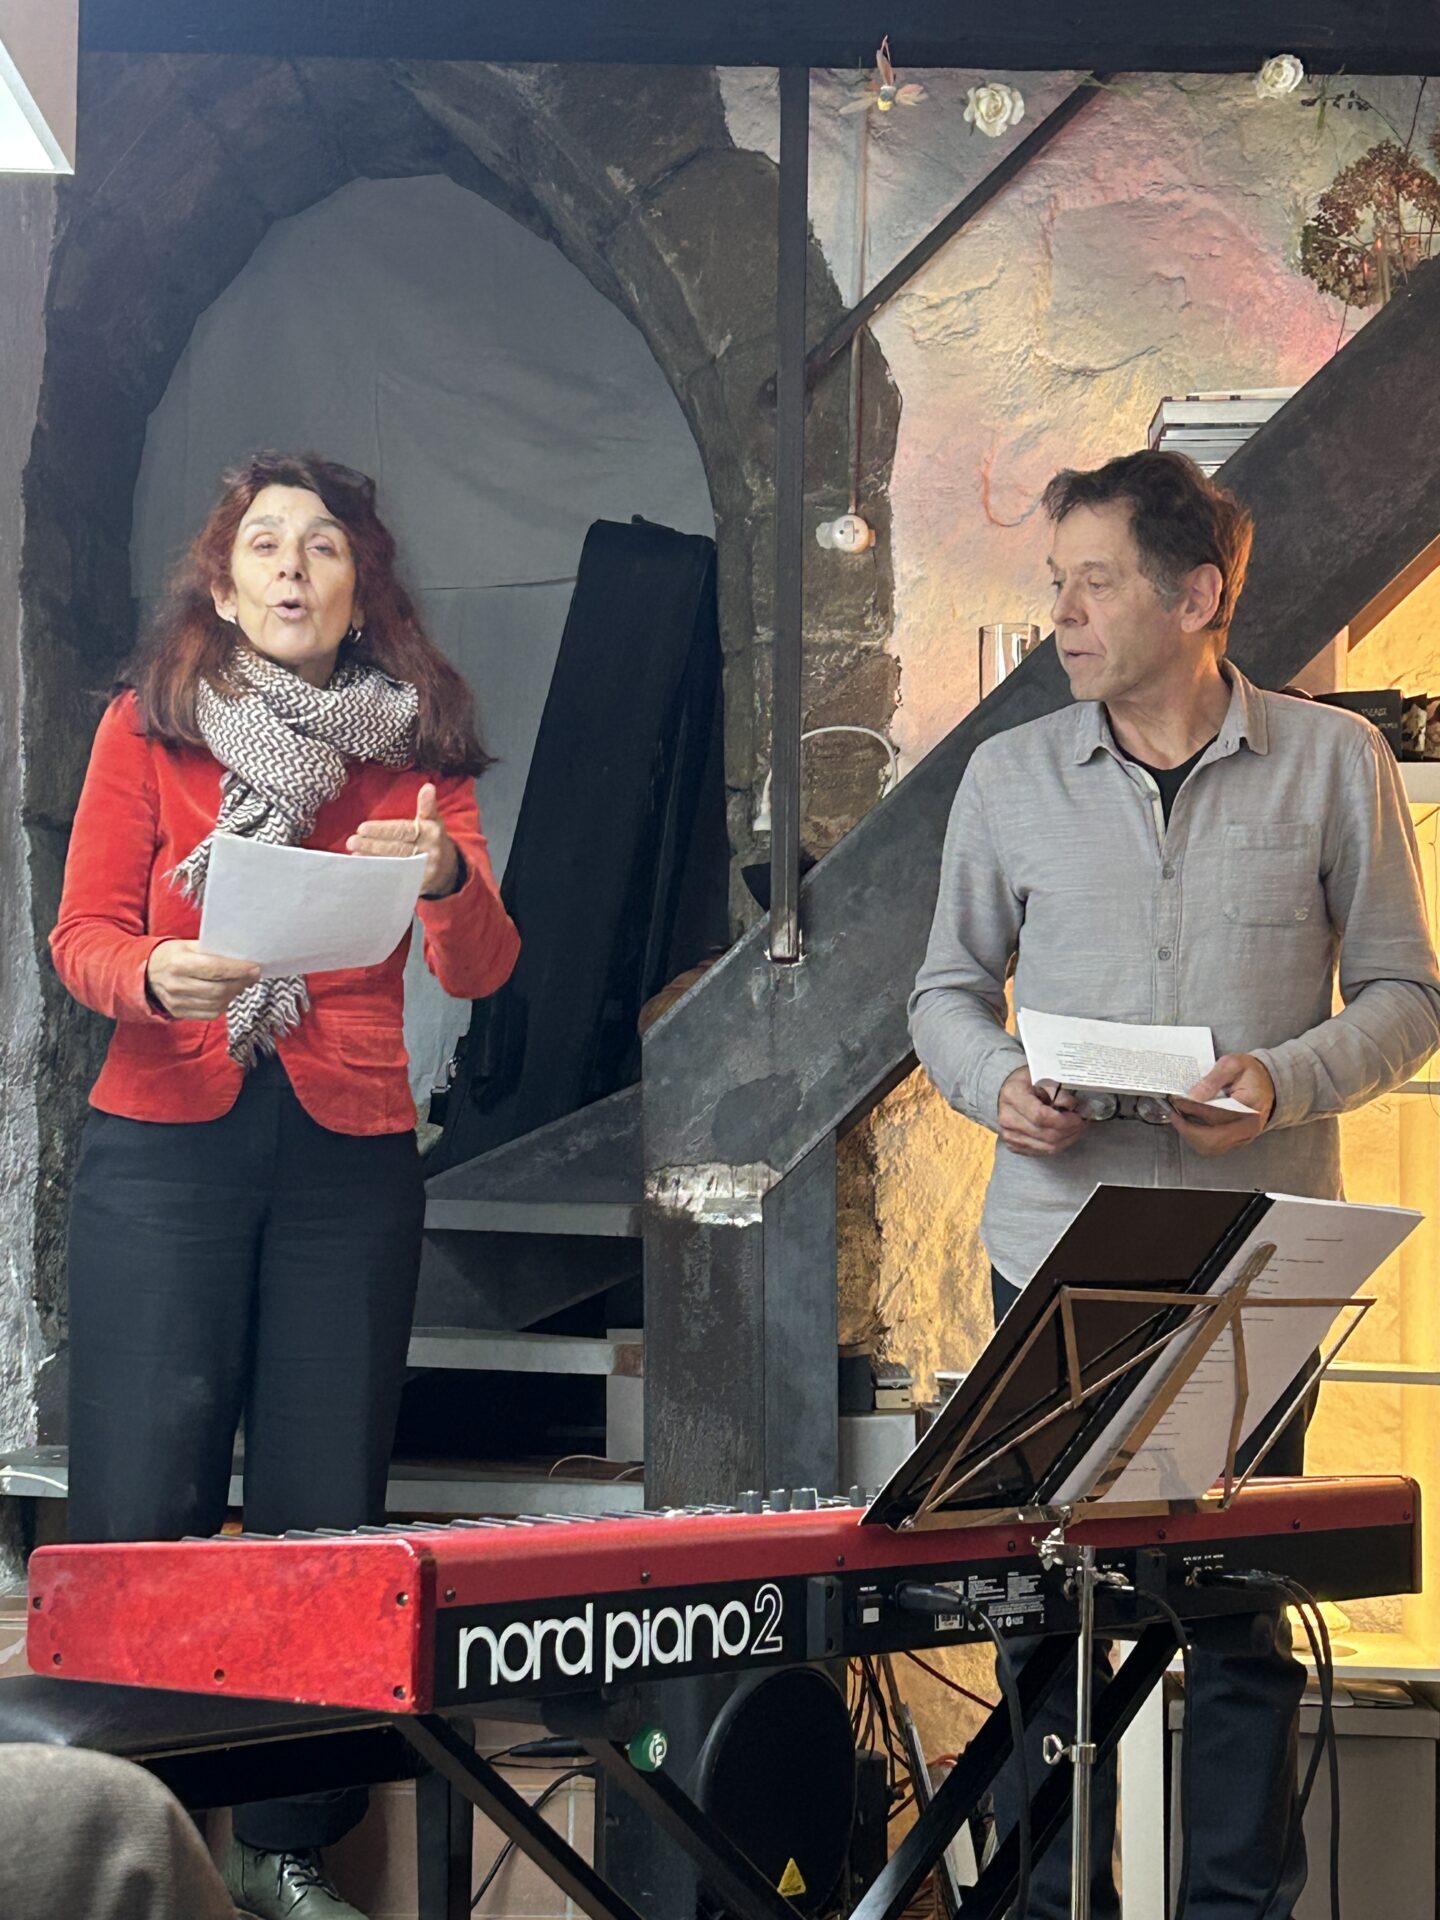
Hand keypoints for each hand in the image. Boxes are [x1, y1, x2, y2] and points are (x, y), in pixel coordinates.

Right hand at [145, 941, 259, 1018]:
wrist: (146, 974)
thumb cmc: (171, 956)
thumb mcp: (187, 945)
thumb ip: (212, 950)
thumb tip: (240, 955)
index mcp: (178, 963)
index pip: (215, 969)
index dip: (238, 970)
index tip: (254, 968)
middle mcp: (176, 984)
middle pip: (218, 989)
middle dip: (241, 983)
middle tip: (253, 976)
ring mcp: (177, 1001)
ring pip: (216, 1004)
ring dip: (234, 994)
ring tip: (242, 984)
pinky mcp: (179, 1012)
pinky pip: (209, 1014)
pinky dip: (223, 1005)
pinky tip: (227, 995)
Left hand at [348, 782, 460, 898]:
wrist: (448, 870)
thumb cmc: (433, 840)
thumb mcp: (433, 821)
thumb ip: (427, 806)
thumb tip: (428, 786)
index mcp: (431, 832)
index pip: (402, 830)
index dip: (382, 830)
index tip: (361, 828)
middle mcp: (429, 852)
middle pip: (396, 849)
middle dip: (372, 846)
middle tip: (351, 842)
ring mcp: (424, 871)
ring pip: (395, 865)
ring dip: (372, 861)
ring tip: (354, 855)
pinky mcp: (418, 885)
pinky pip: (397, 880)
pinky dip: (380, 876)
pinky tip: (365, 871)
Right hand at [997, 1067, 1088, 1157]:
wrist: (1009, 1091)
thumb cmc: (1028, 1081)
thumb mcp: (1045, 1076)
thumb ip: (1059, 1090)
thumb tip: (1073, 1106)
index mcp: (1013, 1095)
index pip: (1041, 1116)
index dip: (1064, 1120)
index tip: (1078, 1116)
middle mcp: (1007, 1118)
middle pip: (1047, 1135)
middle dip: (1070, 1130)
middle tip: (1082, 1121)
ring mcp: (1009, 1134)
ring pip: (1048, 1147)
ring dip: (1068, 1139)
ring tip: (1076, 1128)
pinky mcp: (1014, 1146)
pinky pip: (1043, 1152)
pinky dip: (1059, 1144)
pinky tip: (1066, 1134)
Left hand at [1168, 1052, 1274, 1157]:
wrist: (1269, 1083)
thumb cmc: (1250, 1073)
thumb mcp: (1231, 1065)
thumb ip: (1211, 1080)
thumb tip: (1192, 1096)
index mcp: (1248, 1104)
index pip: (1214, 1113)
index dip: (1191, 1108)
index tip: (1176, 1100)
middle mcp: (1248, 1125)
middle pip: (1211, 1139)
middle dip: (1186, 1128)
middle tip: (1173, 1113)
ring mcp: (1245, 1136)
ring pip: (1211, 1147)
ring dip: (1191, 1135)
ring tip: (1180, 1119)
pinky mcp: (1239, 1141)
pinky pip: (1215, 1147)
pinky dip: (1199, 1138)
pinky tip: (1191, 1125)